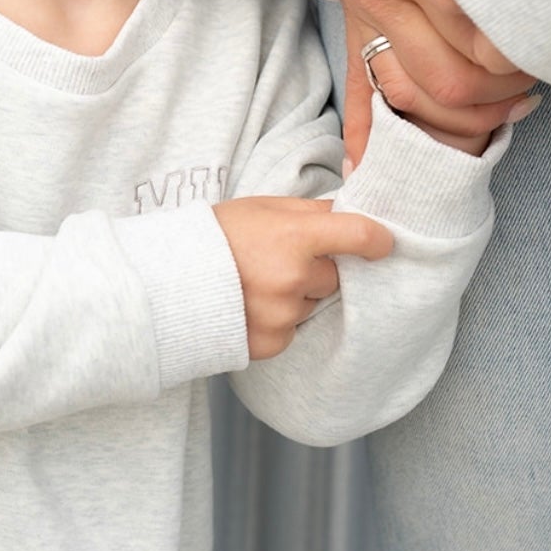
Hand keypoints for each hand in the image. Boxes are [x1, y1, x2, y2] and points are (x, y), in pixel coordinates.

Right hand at [214, 196, 392, 358]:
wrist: (167, 279)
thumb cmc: (216, 235)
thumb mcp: (263, 207)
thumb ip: (311, 211)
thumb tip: (351, 210)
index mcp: (294, 238)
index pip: (358, 236)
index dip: (378, 239)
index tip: (383, 243)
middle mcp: (292, 279)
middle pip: (334, 276)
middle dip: (318, 270)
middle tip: (282, 260)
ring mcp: (282, 315)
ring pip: (311, 304)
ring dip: (296, 296)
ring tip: (257, 283)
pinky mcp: (271, 343)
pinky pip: (293, 330)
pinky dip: (279, 320)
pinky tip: (251, 305)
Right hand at [311, 0, 534, 161]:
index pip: (476, 35)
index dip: (519, 51)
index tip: (548, 41)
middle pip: (449, 82)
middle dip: (500, 94)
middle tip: (534, 81)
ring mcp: (366, 17)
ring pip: (409, 99)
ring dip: (457, 121)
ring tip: (500, 113)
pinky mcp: (353, 23)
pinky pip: (355, 90)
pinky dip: (364, 135)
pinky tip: (370, 169)